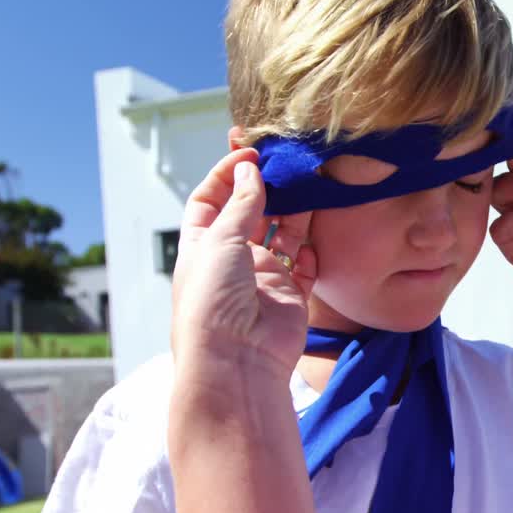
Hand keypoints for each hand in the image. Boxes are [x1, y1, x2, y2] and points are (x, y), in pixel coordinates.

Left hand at [171, 148, 315, 378]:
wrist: (238, 359)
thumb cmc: (214, 300)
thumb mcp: (220, 241)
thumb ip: (242, 204)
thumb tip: (251, 170)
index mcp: (201, 246)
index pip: (210, 200)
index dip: (227, 174)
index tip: (250, 152)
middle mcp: (231, 260)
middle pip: (248, 213)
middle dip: (265, 187)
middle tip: (286, 163)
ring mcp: (262, 278)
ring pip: (281, 235)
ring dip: (292, 212)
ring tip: (307, 186)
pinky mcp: (290, 296)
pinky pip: (304, 266)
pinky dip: (309, 251)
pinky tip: (311, 239)